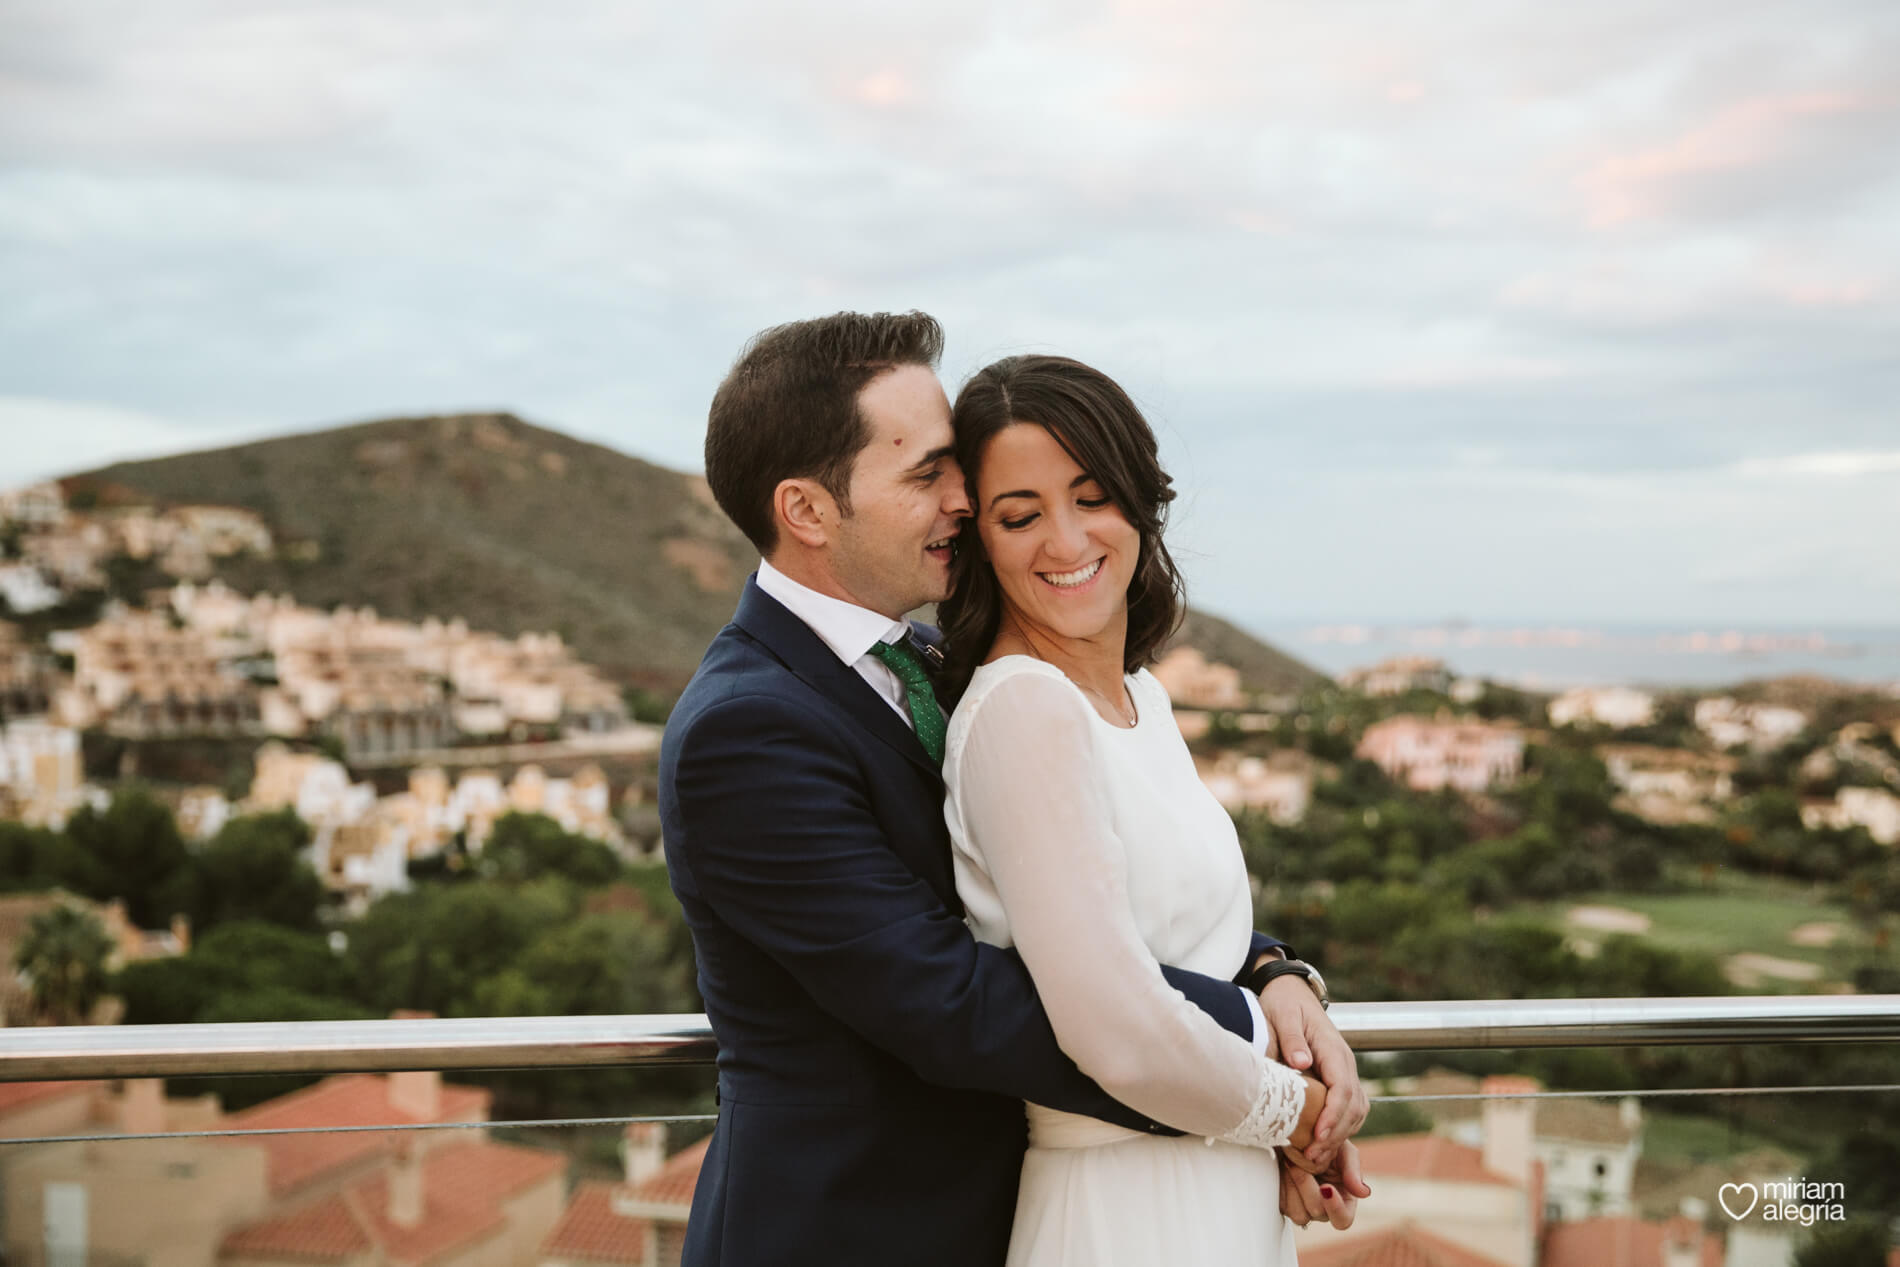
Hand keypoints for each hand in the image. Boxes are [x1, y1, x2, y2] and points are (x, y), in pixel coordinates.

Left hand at [1261, 977, 1367, 1167]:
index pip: (1342, 1088)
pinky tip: (1320, 1142)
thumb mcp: (1283, 1015)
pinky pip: (1348, 1109)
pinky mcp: (1338, 1078)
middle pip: (1352, 1106)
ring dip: (1339, 1136)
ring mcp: (1344, 1071)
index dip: (1332, 1115)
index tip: (1317, 1136)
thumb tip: (1302, 1063)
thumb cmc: (1284, 1003)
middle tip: (1312, 1157)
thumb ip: (1292, 1039)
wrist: (1292, 993)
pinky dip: (1339, 1128)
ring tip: (1314, 1157)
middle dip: (1336, 1134)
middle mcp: (1345, 1062)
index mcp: (1333, 1049)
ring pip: (1355, 1111)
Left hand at [1278, 1140, 1366, 1228]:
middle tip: (1301, 1160)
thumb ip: (1353, 1170)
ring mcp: (1303, 1209)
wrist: (1295, 1134)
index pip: (1343, 1220)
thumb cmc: (1324, 1143)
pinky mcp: (1284, 1205)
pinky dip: (1283, 1184)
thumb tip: (1365, 1193)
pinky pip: (1283, 1206)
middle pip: (1317, 1212)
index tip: (1326, 1187)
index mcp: (1343, 1201)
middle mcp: (1323, 1209)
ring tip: (1292, 1160)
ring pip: (1299, 1213)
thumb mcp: (1343, 1150)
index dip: (1336, 1208)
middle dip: (1308, 1185)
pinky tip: (1283, 1167)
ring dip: (1294, 1184)